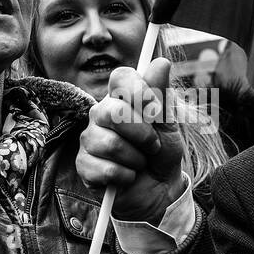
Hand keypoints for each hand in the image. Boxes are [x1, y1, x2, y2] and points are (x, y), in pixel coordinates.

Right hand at [77, 58, 186, 223]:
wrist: (160, 191)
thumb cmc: (162, 154)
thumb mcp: (169, 125)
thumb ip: (162, 95)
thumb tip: (162, 62)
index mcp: (122, 98)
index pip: (121, 77)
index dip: (139, 90)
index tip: (155, 110)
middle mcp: (101, 114)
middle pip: (113, 112)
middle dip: (142, 133)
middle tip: (152, 145)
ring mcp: (89, 139)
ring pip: (109, 143)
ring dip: (136, 158)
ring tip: (140, 162)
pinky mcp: (84, 165)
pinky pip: (105, 168)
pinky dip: (125, 176)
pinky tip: (128, 176)